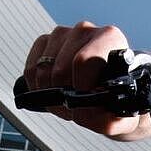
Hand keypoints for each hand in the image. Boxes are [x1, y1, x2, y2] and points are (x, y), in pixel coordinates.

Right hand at [23, 21, 138, 136]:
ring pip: (42, 70)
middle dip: (64, 96)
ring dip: (50, 95)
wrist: (112, 93)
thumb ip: (105, 118)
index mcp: (110, 39)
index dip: (80, 88)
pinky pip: (30, 70)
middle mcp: (85, 31)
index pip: (83, 60)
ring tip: (67, 100)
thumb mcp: (120, 117)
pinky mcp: (44, 43)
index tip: (86, 100)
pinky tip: (54, 93)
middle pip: (60, 69)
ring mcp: (63, 34)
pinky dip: (37, 88)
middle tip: (76, 107)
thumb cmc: (117, 100)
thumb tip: (82, 112)